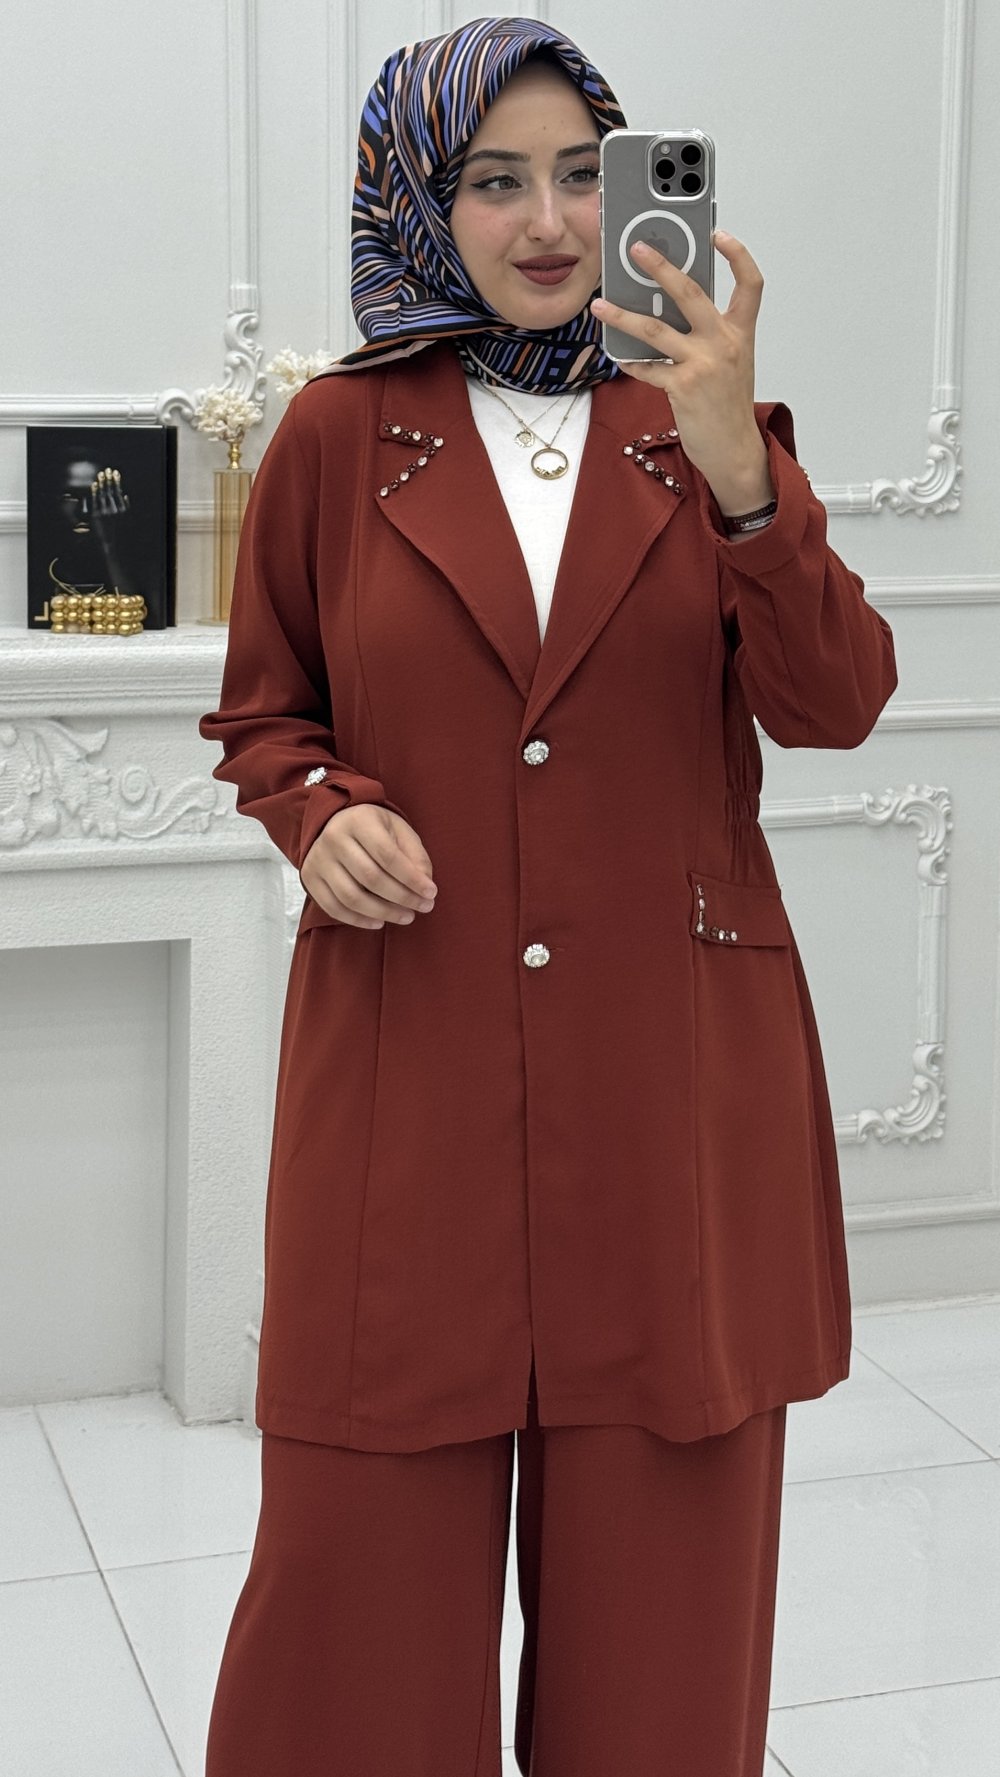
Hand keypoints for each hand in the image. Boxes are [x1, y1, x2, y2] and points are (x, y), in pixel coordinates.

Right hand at [300, 803, 437, 929]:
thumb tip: (425, 885)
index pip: (388, 855)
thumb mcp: (398, 830)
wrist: (334, 822)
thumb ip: (415, 855)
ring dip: (383, 913)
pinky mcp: (310, 878)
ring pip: (352, 897)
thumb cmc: (373, 828)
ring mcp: (318, 859)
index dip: (411, 878)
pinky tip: (379, 922)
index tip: (431, 893)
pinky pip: (333, 907)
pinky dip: (358, 920)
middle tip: (423, 908)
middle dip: (402, 898)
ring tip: (406, 917)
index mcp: (359, 821)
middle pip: (371, 878)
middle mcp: (334, 838)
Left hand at [591, 232, 773, 513]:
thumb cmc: (727, 405)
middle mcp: (724, 343)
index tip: (718, 234)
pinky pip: (647, 368)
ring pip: (655, 329)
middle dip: (661, 267)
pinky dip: (630, 362)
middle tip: (637, 249)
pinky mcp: (683, 387)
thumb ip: (708, 334)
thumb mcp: (729, 362)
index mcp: (740, 333)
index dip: (737, 255)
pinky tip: (617, 356)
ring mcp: (703, 364)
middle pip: (690, 293)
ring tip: (600, 306)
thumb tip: (668, 308)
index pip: (750, 285)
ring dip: (622, 316)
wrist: (733, 449)